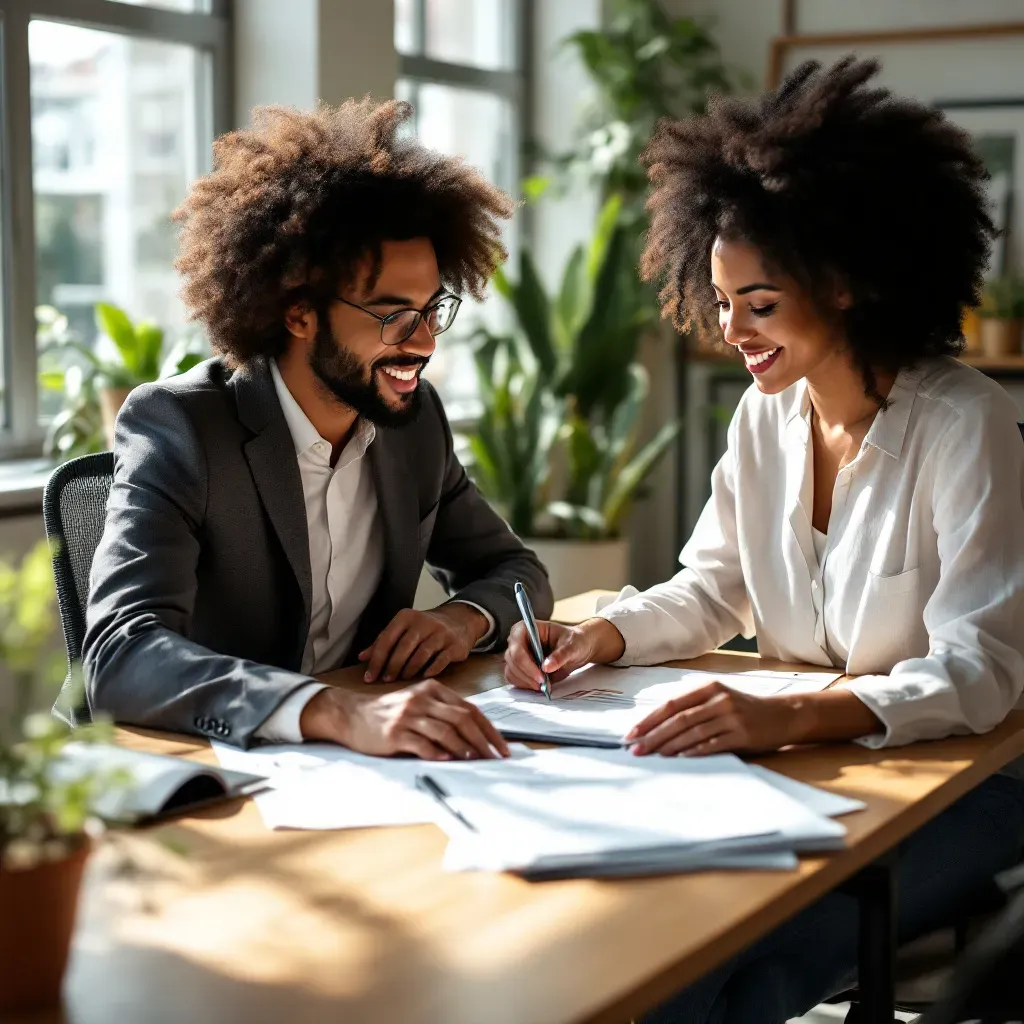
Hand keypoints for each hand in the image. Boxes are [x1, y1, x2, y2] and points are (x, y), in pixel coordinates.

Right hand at [299, 680, 509, 759]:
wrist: (352, 715)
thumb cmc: (389, 713)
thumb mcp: (418, 704)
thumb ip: (443, 714)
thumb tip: (476, 737)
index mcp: (432, 690)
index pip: (469, 709)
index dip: (489, 729)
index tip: (501, 746)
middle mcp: (422, 700)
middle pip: (462, 719)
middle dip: (483, 740)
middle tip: (495, 757)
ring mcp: (407, 715)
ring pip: (445, 731)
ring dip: (465, 748)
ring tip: (477, 761)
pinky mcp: (394, 733)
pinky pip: (421, 744)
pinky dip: (437, 753)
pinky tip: (448, 760)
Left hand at [359, 604, 488, 682]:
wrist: (459, 620)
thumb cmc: (424, 628)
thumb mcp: (403, 629)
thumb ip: (383, 642)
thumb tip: (361, 657)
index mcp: (406, 617)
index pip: (387, 638)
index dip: (376, 659)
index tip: (369, 677)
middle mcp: (423, 622)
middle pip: (404, 647)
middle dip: (392, 666)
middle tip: (386, 680)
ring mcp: (440, 633)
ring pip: (422, 653)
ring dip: (410, 669)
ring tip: (403, 679)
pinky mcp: (454, 644)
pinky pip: (441, 659)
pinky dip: (431, 669)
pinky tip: (424, 676)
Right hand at [503, 617, 625, 690]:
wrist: (577, 649)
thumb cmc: (573, 641)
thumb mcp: (572, 645)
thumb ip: (560, 655)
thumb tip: (547, 666)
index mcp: (525, 628)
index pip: (517, 648)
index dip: (527, 664)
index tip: (542, 675)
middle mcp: (517, 641)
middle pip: (512, 661)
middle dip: (528, 675)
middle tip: (544, 684)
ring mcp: (516, 654)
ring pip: (511, 672)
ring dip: (526, 682)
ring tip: (544, 685)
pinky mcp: (519, 667)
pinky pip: (514, 679)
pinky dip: (525, 685)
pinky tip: (539, 685)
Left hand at [626, 681, 797, 756]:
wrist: (783, 715)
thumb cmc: (745, 710)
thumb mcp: (719, 700)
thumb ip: (694, 709)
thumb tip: (658, 728)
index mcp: (709, 688)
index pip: (671, 704)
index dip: (650, 719)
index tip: (632, 733)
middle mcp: (718, 700)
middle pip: (678, 719)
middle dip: (654, 736)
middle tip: (635, 749)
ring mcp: (731, 716)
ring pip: (692, 732)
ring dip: (669, 746)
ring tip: (652, 756)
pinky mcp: (742, 734)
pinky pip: (713, 744)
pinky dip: (694, 751)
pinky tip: (680, 758)